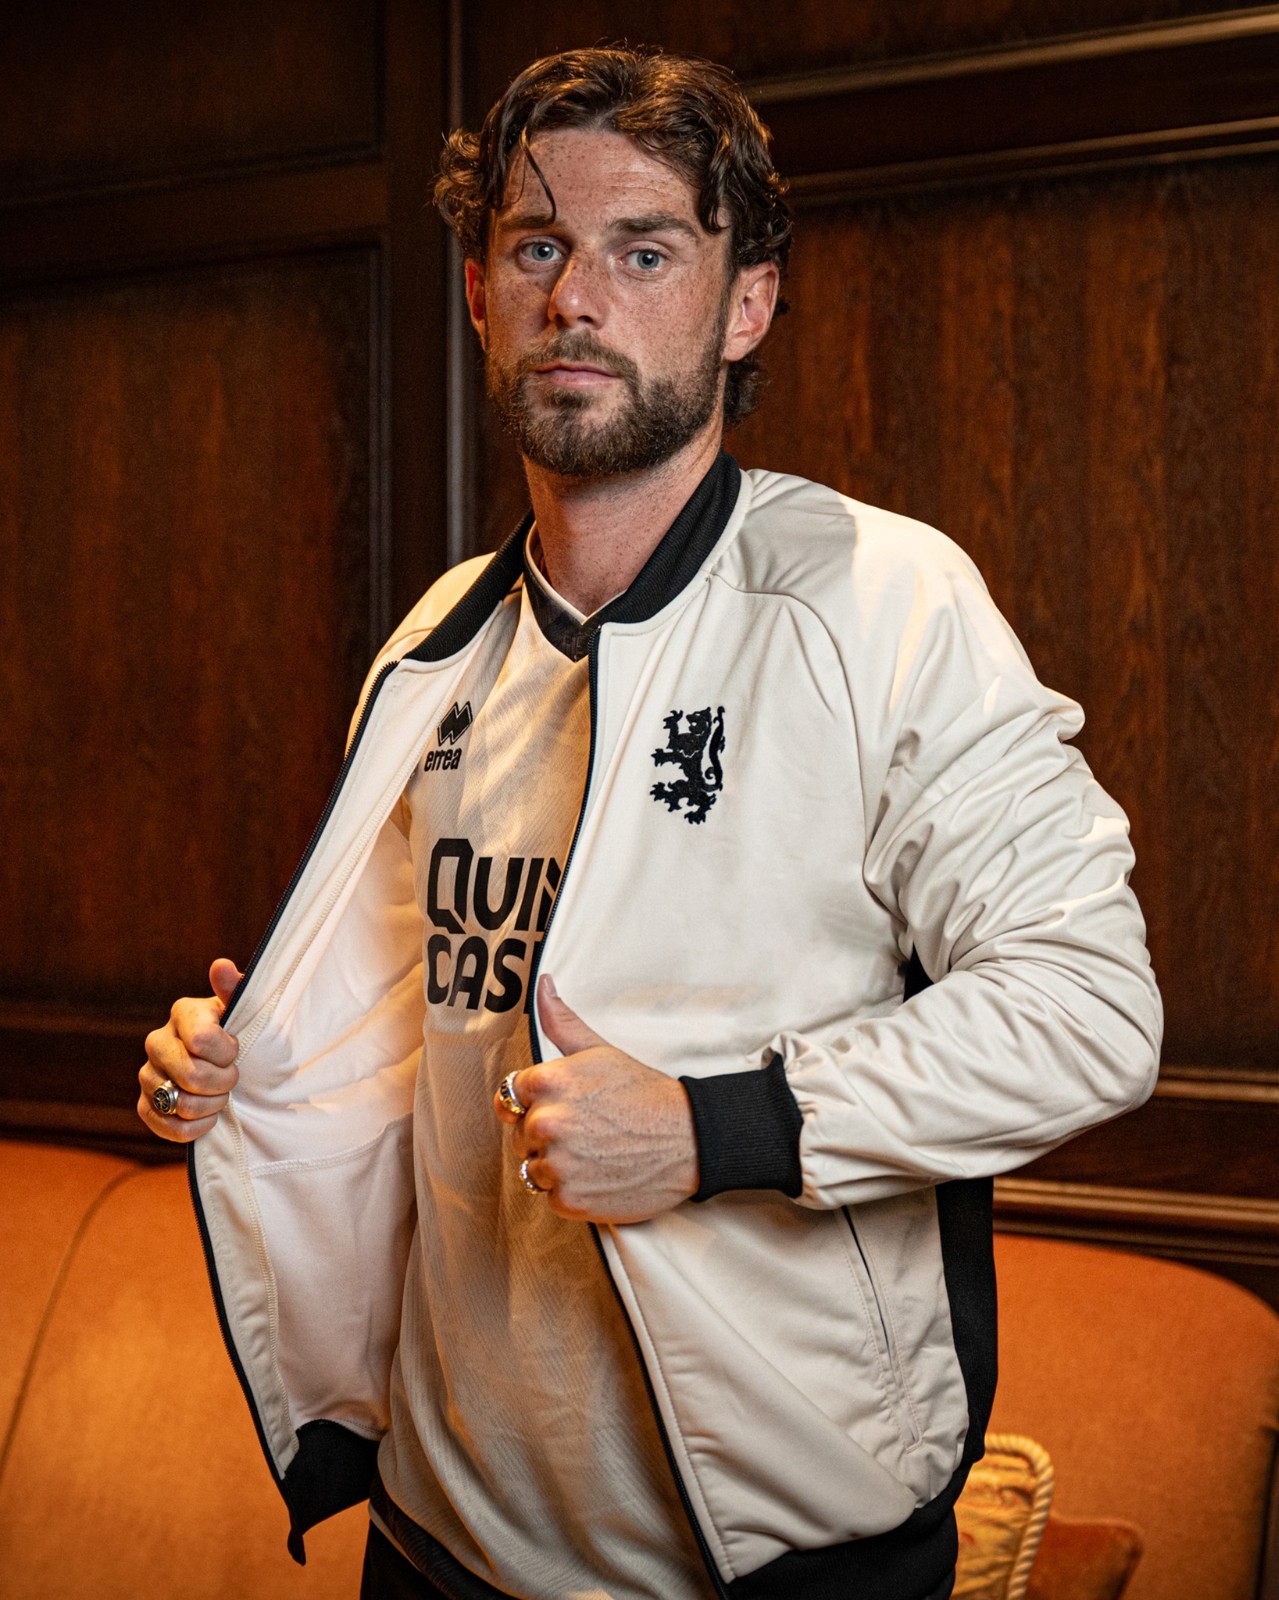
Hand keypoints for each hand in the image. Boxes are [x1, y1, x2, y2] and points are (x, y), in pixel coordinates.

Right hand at [137, 959, 242, 1143]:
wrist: (228, 1066)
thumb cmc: (239, 1034)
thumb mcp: (243, 1011)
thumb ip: (234, 990)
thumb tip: (221, 966)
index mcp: (183, 1013)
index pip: (203, 1040)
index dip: (228, 1053)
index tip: (237, 1049)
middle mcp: (157, 1041)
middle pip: (192, 1076)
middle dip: (223, 1082)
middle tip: (233, 1077)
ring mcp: (147, 1074)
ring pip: (183, 1103)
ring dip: (213, 1105)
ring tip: (221, 1095)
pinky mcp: (146, 1105)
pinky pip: (169, 1126)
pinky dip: (197, 1127)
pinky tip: (208, 1115)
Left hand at [493, 975, 698, 1222]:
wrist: (687, 1139)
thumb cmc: (644, 1094)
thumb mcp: (600, 1051)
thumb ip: (562, 1022)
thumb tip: (542, 986)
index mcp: (547, 1083)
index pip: (509, 1097)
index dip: (533, 1102)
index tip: (560, 1105)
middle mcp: (546, 1123)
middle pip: (520, 1134)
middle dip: (546, 1133)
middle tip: (587, 1128)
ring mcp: (557, 1164)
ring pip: (532, 1166)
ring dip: (556, 1164)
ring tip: (593, 1151)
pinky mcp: (568, 1199)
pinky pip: (551, 1196)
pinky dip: (571, 1189)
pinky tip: (598, 1173)